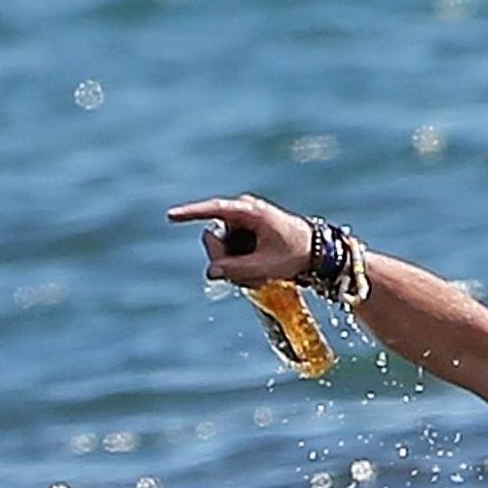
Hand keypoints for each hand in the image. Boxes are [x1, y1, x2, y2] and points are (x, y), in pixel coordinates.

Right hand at [166, 194, 312, 286]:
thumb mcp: (266, 265)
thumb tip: (211, 272)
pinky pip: (228, 251)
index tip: (171, 216)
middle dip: (222, 260)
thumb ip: (237, 270)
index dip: (190, 213)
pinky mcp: (243, 235)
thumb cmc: (295, 253)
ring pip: (220, 248)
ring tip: (258, 275)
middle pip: (213, 238)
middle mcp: (241, 214)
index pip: (213, 209)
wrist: (317, 251)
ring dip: (233, 266)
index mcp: (249, 212)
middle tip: (243, 277)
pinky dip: (238, 266)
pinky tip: (256, 272)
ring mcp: (241, 224)